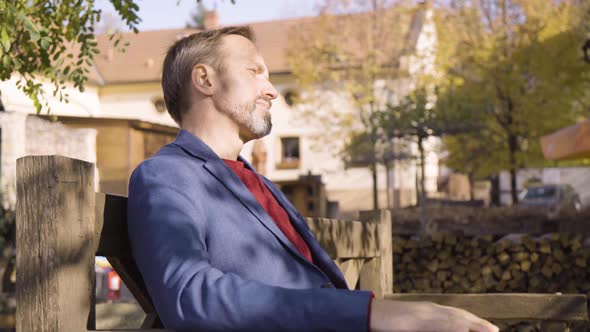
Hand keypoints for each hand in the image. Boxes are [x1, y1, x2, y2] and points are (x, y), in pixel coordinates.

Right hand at [370, 299, 498, 331]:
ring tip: (488, 330)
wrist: (367, 314)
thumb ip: (424, 327)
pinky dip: (450, 326)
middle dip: (478, 323)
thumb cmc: (386, 323)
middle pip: (457, 315)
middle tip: (495, 330)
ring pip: (451, 319)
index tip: (490, 328)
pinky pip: (436, 324)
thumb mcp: (410, 326)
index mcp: (427, 310)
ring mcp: (422, 313)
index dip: (473, 321)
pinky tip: (462, 328)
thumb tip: (433, 328)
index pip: (455, 315)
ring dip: (470, 324)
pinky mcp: (414, 319)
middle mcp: (427, 309)